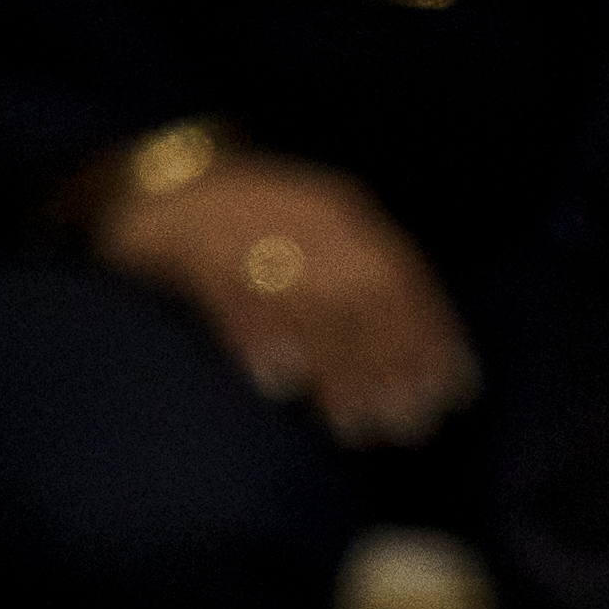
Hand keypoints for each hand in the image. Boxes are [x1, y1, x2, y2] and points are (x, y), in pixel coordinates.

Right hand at [90, 147, 475, 447]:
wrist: (158, 180)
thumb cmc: (250, 228)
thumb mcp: (318, 241)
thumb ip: (366, 293)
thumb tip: (424, 367)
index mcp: (339, 212)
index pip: (400, 275)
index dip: (431, 335)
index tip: (451, 393)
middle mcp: (303, 215)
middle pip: (362, 293)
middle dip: (391, 364)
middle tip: (406, 425)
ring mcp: (248, 228)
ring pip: (307, 303)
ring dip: (337, 370)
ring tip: (355, 428)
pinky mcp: (193, 246)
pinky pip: (233, 296)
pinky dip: (261, 341)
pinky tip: (280, 386)